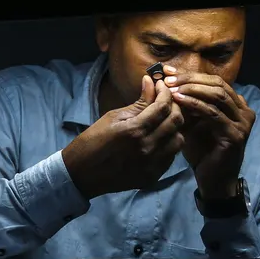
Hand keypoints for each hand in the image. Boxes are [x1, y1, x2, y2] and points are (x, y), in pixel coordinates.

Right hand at [62, 75, 184, 199]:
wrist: (81, 173)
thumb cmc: (91, 141)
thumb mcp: (112, 118)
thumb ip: (137, 103)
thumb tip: (151, 82)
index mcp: (134, 130)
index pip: (163, 106)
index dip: (165, 92)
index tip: (160, 86)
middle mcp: (147, 148)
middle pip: (176, 122)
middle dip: (173, 106)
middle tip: (163, 101)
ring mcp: (152, 164)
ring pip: (178, 140)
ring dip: (173, 128)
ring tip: (162, 123)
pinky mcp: (153, 176)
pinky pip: (171, 157)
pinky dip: (167, 145)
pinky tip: (157, 140)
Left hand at [162, 66, 255, 198]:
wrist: (213, 179)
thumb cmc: (201, 150)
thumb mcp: (191, 122)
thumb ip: (184, 103)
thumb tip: (164, 80)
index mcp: (236, 104)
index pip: (215, 81)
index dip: (190, 74)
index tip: (166, 72)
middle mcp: (244, 110)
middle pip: (217, 84)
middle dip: (190, 79)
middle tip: (167, 78)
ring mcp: (243, 122)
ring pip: (217, 95)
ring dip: (191, 89)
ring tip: (170, 88)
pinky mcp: (236, 134)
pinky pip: (213, 113)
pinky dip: (195, 104)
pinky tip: (178, 101)